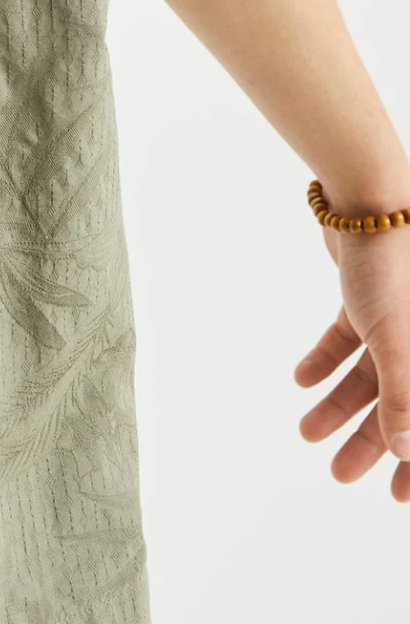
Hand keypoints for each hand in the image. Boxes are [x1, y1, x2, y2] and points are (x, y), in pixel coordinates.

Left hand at [295, 223, 409, 499]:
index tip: (399, 498)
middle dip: (372, 442)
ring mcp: (397, 319)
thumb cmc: (394, 267)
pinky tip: (300, 381)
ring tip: (306, 432)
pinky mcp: (368, 298)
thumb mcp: (399, 341)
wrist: (367, 200)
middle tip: (339, 472)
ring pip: (370, 375)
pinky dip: (325, 360)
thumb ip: (405, 398)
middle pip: (402, 403)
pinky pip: (349, 340)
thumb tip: (408, 452)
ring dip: (339, 405)